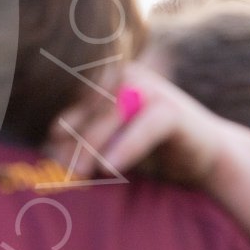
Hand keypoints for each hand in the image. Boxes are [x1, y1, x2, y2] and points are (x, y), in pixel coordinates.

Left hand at [45, 62, 229, 185]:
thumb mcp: (109, 142)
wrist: (207, 158)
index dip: (59, 126)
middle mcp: (125, 76)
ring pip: (111, 116)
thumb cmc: (148, 148)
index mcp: (105, 78)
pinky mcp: (172, 109)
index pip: (73, 100)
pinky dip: (125, 148)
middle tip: (57, 170)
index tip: (46, 152)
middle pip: (88, 109)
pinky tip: (108, 169)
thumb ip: (80, 139)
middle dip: (71, 141)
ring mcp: (150, 89)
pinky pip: (143, 128)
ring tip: (77, 173)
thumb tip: (43, 149)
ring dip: (91, 146)